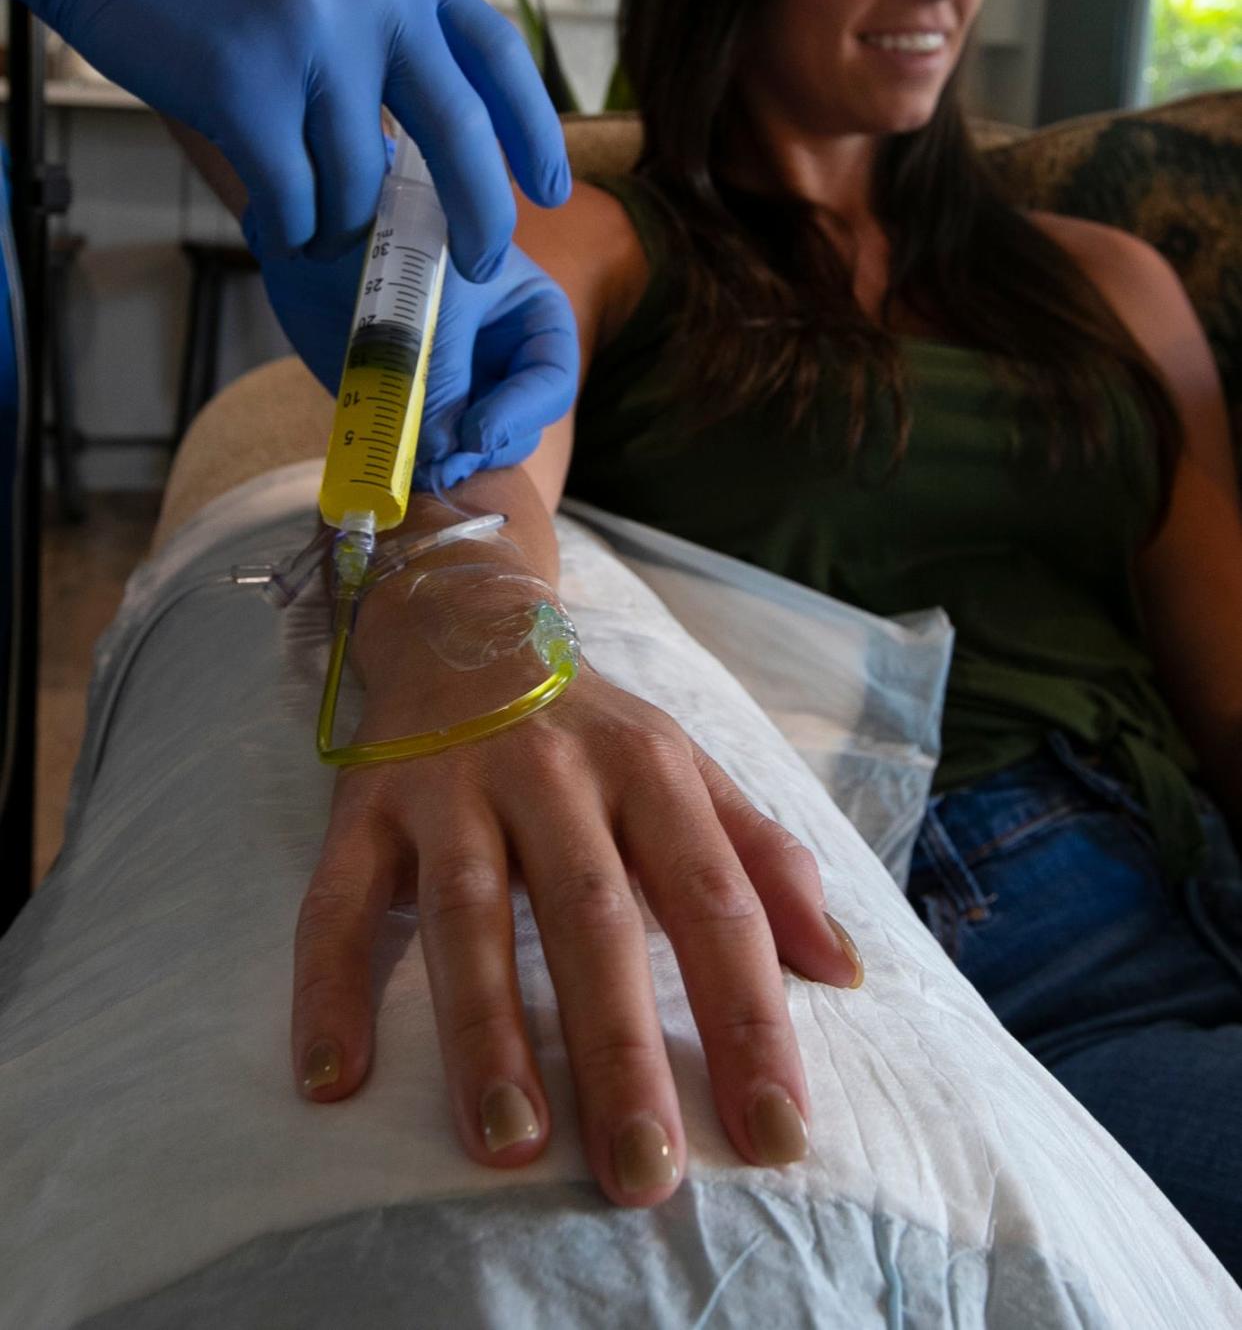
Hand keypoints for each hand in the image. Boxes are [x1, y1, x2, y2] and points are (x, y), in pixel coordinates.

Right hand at [0, 0, 569, 260]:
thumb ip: (387, 23)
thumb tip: (434, 136)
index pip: (498, 54)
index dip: (535, 130)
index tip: (553, 190)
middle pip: (459, 133)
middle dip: (481, 216)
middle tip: (481, 266)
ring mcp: (309, 37)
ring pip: (360, 181)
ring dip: (343, 225)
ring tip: (316, 222)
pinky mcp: (244, 84)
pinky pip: (294, 195)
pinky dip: (291, 225)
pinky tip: (278, 220)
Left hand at [248, 208, 577, 473]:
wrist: (322, 231)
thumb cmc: (394, 243)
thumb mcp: (432, 303)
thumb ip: (442, 379)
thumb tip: (441, 458)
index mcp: (533, 318)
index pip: (550, 381)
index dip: (519, 414)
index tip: (475, 435)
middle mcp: (505, 358)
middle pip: (517, 426)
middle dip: (481, 448)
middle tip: (441, 464)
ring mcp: (460, 385)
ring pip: (473, 446)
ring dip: (446, 462)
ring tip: (411, 464)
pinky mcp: (414, 402)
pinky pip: (426, 448)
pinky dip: (411, 461)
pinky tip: (388, 464)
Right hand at [291, 605, 862, 1207]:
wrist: (466, 624)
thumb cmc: (594, 730)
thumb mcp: (688, 773)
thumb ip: (763, 862)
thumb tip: (844, 970)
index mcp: (649, 769)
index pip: (713, 903)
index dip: (749, 1018)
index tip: (777, 1136)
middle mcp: (552, 774)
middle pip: (592, 919)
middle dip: (619, 1048)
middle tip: (645, 1173)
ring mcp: (451, 787)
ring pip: (467, 915)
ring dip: (486, 1032)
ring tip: (509, 1147)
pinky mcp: (364, 804)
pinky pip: (336, 901)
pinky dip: (328, 987)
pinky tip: (331, 1080)